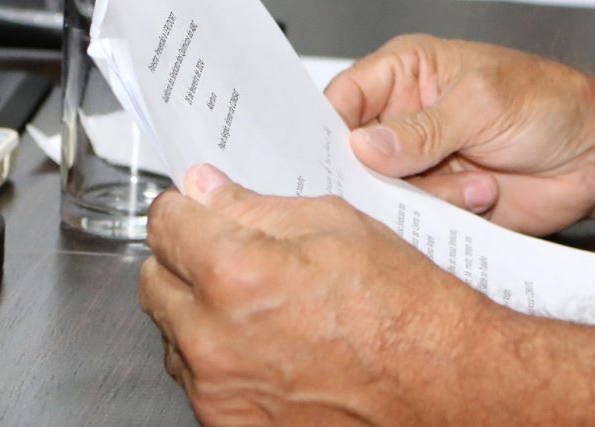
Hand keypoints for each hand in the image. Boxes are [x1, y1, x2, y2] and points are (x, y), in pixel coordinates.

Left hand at [141, 164, 492, 426]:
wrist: (439, 383)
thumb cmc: (402, 309)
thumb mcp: (335, 224)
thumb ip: (255, 207)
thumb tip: (208, 191)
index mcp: (235, 273)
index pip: (165, 222)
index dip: (186, 207)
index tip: (199, 208)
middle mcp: (213, 337)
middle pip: (155, 280)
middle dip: (185, 259)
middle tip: (229, 251)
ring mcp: (217, 389)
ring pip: (173, 333)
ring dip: (199, 312)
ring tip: (260, 305)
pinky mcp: (228, 423)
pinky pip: (197, 380)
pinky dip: (219, 359)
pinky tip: (265, 345)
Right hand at [326, 35, 594, 234]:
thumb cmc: (551, 105)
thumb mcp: (483, 102)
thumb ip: (422, 127)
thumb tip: (364, 146)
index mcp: (407, 73)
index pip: (342, 98)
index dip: (327, 129)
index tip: (335, 157)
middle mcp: (405, 119)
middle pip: (351, 155)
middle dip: (374, 173)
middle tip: (405, 177)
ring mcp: (419, 165)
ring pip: (381, 195)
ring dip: (426, 195)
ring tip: (478, 177)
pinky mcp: (438, 204)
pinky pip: (414, 221)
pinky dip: (445, 215)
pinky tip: (483, 193)